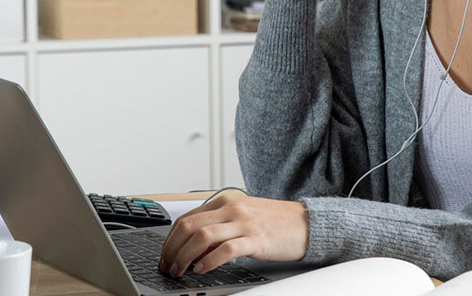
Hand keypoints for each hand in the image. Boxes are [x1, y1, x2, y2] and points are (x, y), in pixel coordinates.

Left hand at [157, 190, 308, 276]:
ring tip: (181, 270)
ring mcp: (244, 222)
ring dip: (185, 257)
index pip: (186, 218)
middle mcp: (232, 208)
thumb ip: (219, 224)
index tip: (165, 255)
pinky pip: (226, 249)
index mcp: (225, 201)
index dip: (170, 240)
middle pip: (189, 226)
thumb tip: (191, 245)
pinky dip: (210, 261)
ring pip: (202, 236)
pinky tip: (202, 269)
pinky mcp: (256, 239)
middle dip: (172, 249)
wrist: (306, 222)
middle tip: (168, 266)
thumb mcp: (242, 215)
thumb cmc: (275, 220)